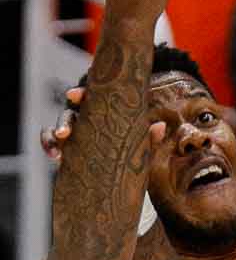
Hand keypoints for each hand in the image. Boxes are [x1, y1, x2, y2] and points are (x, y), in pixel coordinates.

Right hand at [40, 87, 166, 166]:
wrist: (124, 165)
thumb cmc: (133, 143)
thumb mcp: (142, 141)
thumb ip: (148, 135)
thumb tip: (160, 126)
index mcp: (101, 108)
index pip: (89, 96)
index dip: (80, 94)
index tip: (74, 96)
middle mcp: (83, 115)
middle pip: (70, 113)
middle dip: (65, 122)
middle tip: (64, 134)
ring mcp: (73, 129)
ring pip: (56, 126)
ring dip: (53, 136)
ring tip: (58, 154)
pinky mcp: (65, 143)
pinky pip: (51, 140)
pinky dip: (49, 146)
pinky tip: (56, 158)